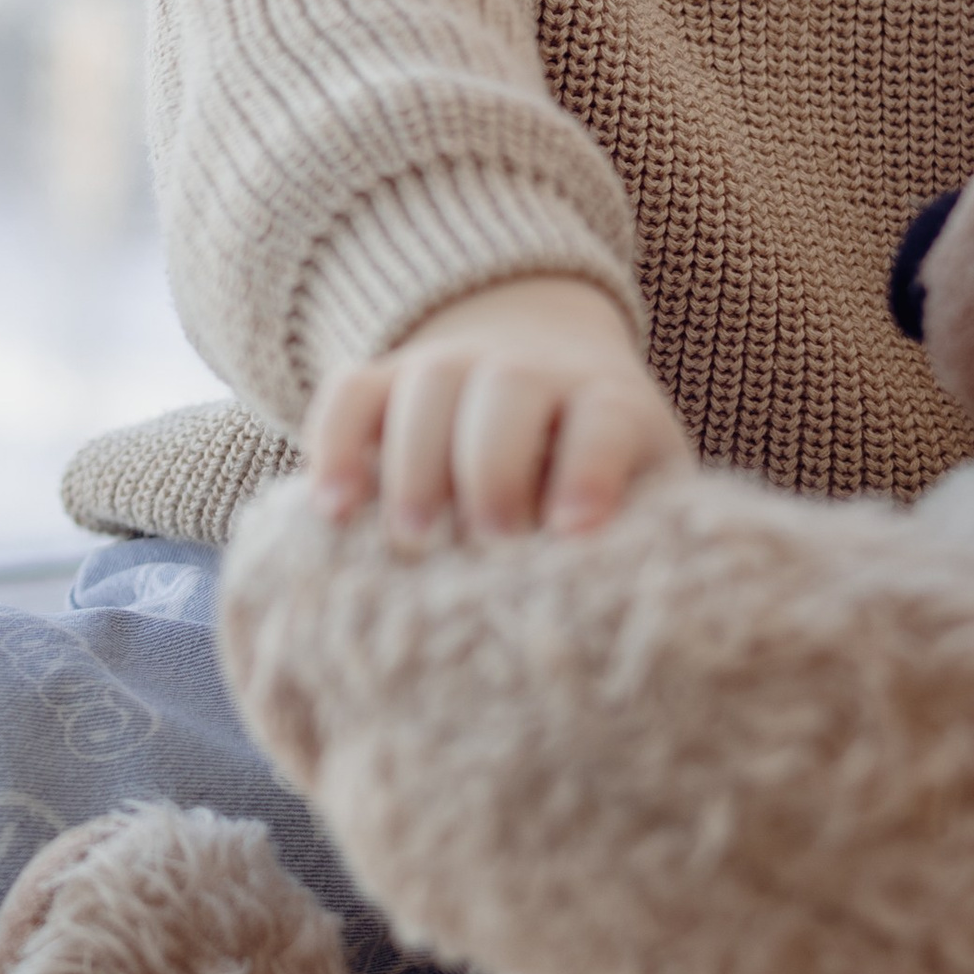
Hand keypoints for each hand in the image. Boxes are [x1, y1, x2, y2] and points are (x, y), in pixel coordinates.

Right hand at [304, 276, 694, 547]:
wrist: (542, 357)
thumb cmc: (595, 462)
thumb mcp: (640, 483)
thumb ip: (643, 530)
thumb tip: (635, 615)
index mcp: (605, 399)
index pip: (603, 418)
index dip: (590, 469)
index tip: (573, 530)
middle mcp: (528, 367)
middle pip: (508, 390)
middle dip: (494, 468)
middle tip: (490, 541)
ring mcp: (451, 363)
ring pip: (427, 385)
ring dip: (415, 463)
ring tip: (409, 540)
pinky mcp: (384, 377)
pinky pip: (350, 392)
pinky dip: (334, 444)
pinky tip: (331, 509)